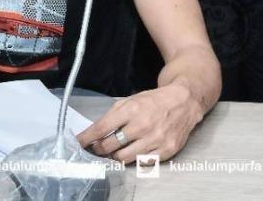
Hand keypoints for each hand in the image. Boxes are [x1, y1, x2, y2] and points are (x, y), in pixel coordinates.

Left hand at [76, 84, 202, 163]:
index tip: (79, 143)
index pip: (101, 128)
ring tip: (114, 150)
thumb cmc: (154, 101)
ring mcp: (155, 140)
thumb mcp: (130, 101)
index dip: (87, 138)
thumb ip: (112, 116)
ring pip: (124, 158)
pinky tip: (132, 151)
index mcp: (131, 110)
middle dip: (99, 148)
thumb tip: (95, 132)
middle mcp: (142, 126)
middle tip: (97, 148)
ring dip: (115, 156)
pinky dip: (134, 159)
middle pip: (110, 146)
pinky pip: (142, 162)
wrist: (183, 102)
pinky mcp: (166, 150)